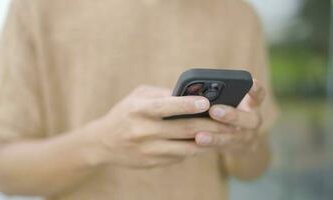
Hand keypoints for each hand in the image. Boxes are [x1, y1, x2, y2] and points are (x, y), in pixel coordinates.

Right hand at [86, 85, 232, 167]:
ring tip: (225, 134)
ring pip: (185, 147)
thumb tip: (189, 93)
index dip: (187, 104)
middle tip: (230, 121)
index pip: (165, 107)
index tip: (207, 102)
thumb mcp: (137, 97)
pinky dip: (195, 149)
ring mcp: (148, 149)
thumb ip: (161, 94)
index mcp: (138, 110)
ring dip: (208, 140)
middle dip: (209, 125)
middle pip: (182, 129)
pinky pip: (180, 157)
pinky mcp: (152, 163)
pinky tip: (207, 143)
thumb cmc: (124, 114)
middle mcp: (143, 131)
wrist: (103, 143)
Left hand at [194, 79, 264, 153]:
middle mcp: (252, 119)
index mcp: (251, 103)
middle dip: (232, 115)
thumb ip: (215, 95)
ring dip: (217, 136)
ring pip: (236, 137)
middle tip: (213, 111)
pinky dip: (210, 145)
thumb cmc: (220, 107)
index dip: (255, 89)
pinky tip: (196, 142)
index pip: (259, 94)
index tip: (249, 83)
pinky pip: (224, 148)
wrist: (230, 136)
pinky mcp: (236, 148)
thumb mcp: (223, 99)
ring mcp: (246, 136)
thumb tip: (192, 89)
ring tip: (200, 136)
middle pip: (250, 119)